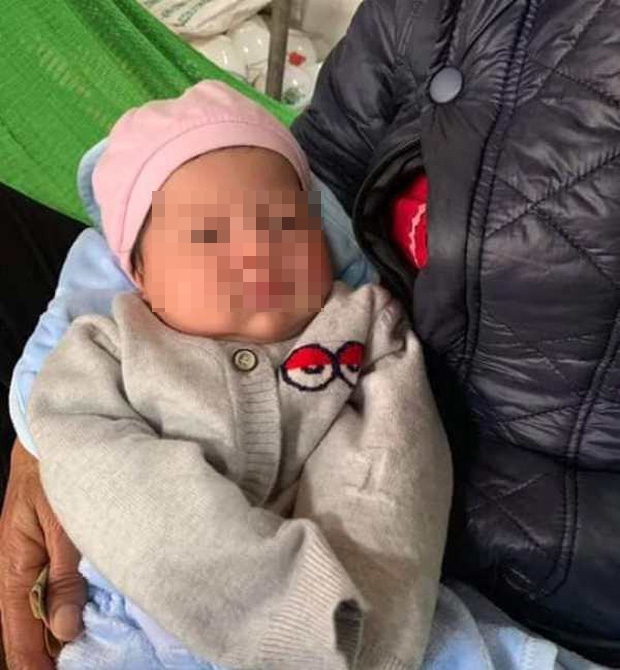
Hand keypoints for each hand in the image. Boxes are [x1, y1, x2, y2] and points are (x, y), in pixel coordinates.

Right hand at [0, 440, 85, 668]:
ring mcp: (31, 564)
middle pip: (27, 631)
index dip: (33, 665)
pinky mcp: (47, 553)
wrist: (51, 443)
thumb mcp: (64, 526)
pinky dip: (63, 612)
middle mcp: (18, 573)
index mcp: (15, 570)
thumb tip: (65, 631)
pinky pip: (50, 593)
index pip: (18, 635)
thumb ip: (65, 576)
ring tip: (79, 658)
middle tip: (78, 669)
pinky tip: (80, 625)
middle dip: (46, 656)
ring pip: (39, 614)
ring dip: (56, 638)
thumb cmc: (55, 477)